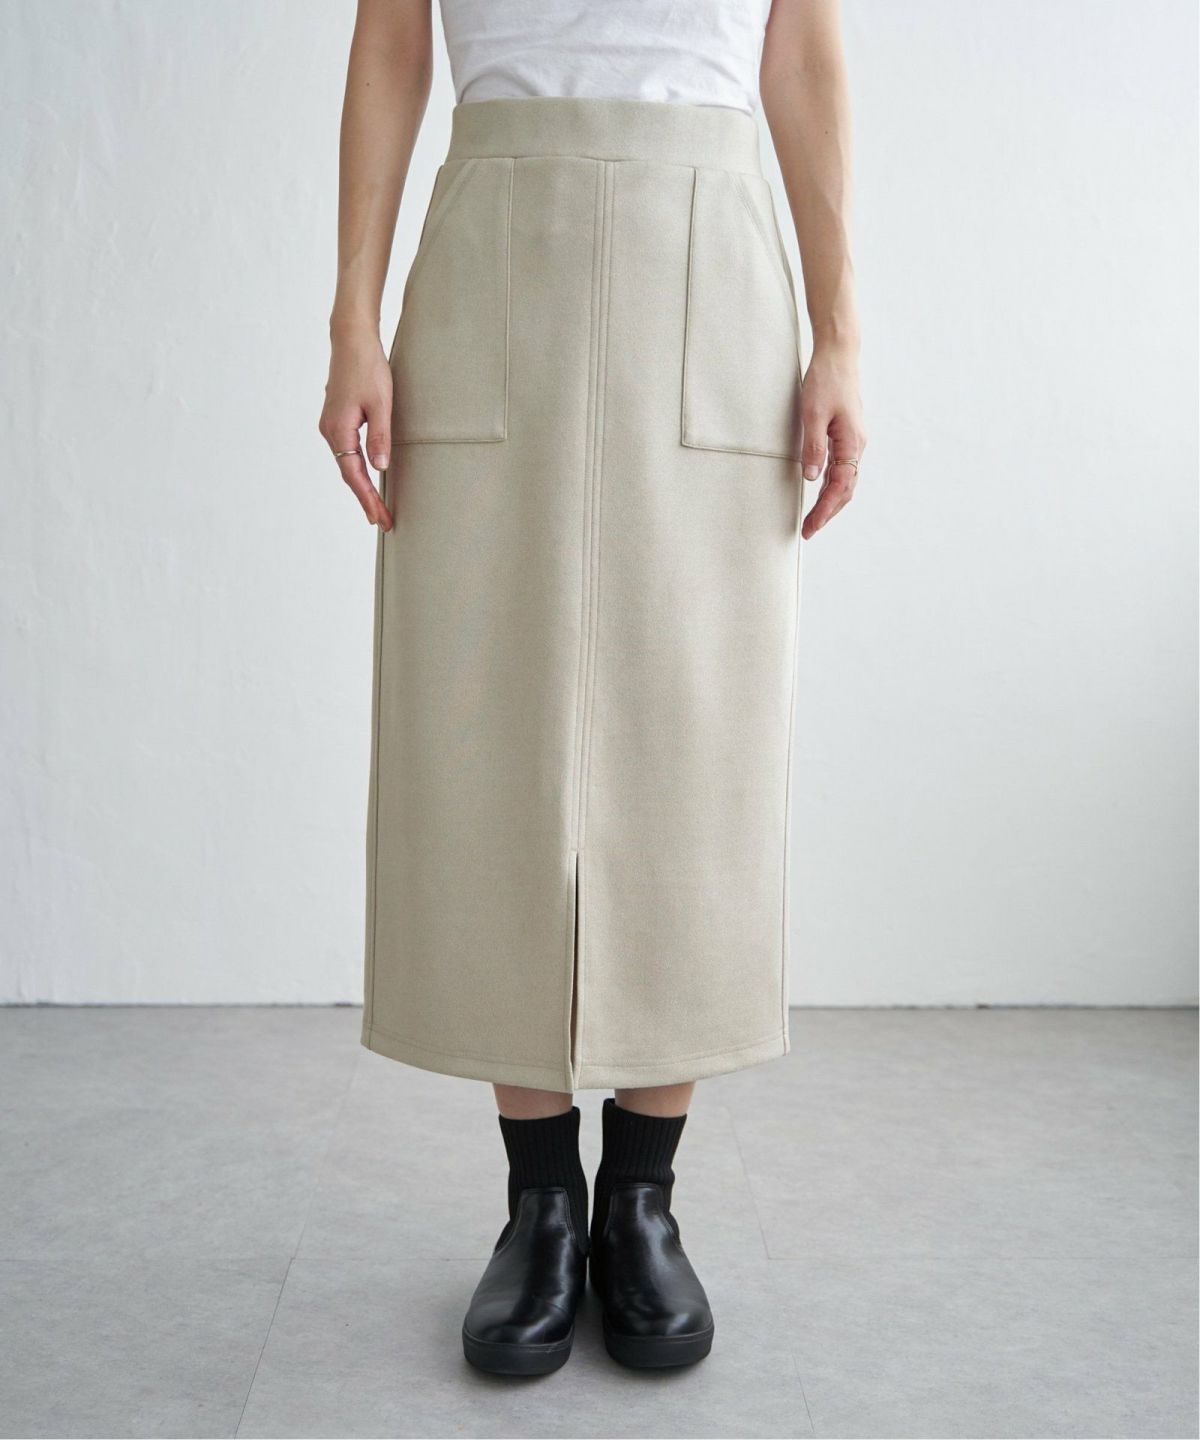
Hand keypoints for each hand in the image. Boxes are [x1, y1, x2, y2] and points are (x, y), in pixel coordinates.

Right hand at [318, 330, 393, 529]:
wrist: (352, 340)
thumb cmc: (368, 368)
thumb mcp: (381, 404)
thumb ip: (380, 438)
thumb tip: (380, 468)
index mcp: (339, 430)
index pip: (354, 475)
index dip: (368, 499)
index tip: (380, 518)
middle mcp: (330, 431)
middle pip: (349, 474)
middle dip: (366, 499)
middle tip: (383, 521)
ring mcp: (331, 425)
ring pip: (347, 464)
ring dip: (362, 486)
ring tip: (378, 506)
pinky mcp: (337, 419)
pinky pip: (347, 452)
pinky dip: (358, 469)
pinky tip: (368, 478)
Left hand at [798, 345, 866, 539]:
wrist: (839, 355)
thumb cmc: (826, 380)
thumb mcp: (813, 414)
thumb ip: (813, 447)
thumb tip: (811, 478)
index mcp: (852, 443)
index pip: (840, 487)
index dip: (825, 510)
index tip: (811, 527)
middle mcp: (857, 445)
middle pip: (845, 490)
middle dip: (827, 512)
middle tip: (808, 531)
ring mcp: (853, 441)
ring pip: (844, 481)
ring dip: (829, 501)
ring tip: (812, 518)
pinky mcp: (847, 435)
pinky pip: (841, 468)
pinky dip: (830, 485)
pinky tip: (818, 492)